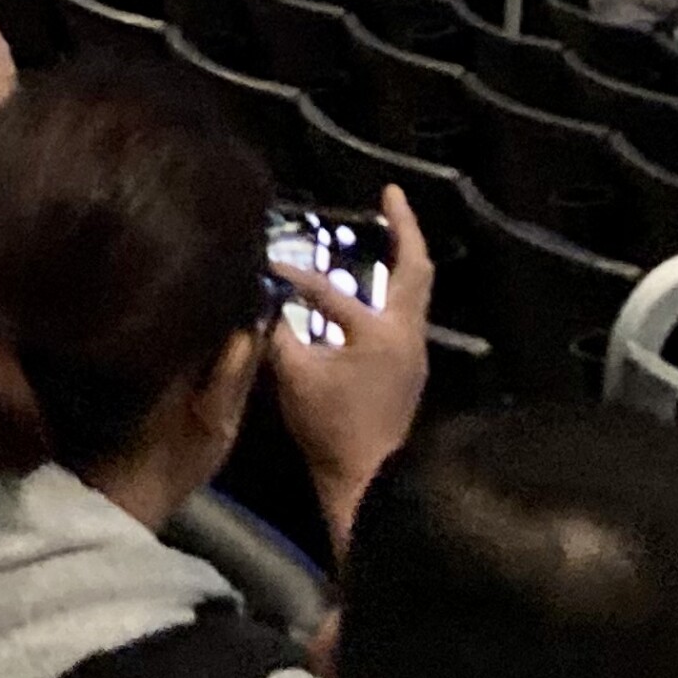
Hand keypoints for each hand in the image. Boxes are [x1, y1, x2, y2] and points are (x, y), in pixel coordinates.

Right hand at [267, 182, 432, 553]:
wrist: (369, 480)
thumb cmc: (331, 428)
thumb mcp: (293, 377)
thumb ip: (275, 333)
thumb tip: (260, 300)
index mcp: (380, 333)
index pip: (331, 291)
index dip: (294, 277)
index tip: (266, 266)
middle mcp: (407, 335)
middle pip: (415, 268)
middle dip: (405, 228)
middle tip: (390, 196)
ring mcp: (414, 352)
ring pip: (416, 291)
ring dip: (403, 258)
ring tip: (388, 232)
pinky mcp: (409, 368)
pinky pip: (406, 312)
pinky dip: (393, 289)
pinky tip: (372, 288)